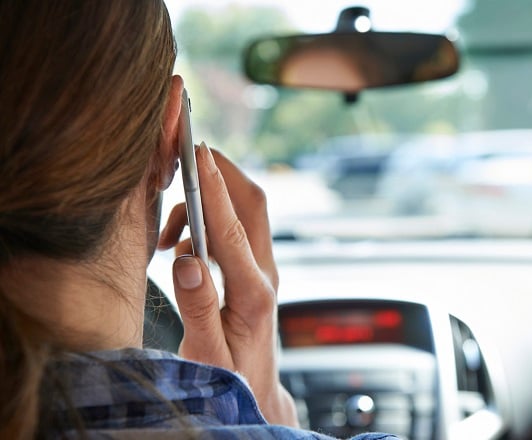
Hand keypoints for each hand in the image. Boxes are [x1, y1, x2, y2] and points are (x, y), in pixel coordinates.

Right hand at [158, 143, 297, 426]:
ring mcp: (263, 269)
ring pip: (243, 213)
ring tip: (167, 239)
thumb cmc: (230, 378)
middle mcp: (266, 273)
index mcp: (255, 293)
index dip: (215, 189)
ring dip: (204, 207)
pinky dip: (207, 224)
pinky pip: (235, 230)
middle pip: (252, 205)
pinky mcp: (255, 270)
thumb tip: (185, 260)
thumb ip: (198, 306)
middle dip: (221, 173)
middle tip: (183, 162)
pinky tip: (181, 250)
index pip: (233, 229)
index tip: (198, 154)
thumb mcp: (207, 351)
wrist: (257, 390)